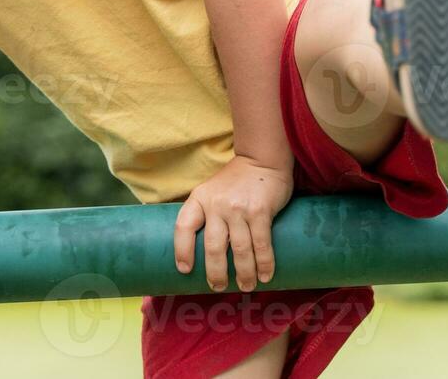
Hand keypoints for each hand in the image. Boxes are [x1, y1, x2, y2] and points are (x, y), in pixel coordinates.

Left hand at [173, 155, 293, 291]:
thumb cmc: (234, 182)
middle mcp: (216, 204)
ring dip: (243, 273)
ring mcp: (238, 208)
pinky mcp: (260, 211)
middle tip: (218, 287)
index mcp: (199, 199)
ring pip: (239, 249)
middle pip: (213, 246)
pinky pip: (261, 244)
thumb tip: (200, 249)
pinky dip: (264, 263)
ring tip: (245, 286)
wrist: (262, 160)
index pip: (183, 226)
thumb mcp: (210, 191)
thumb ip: (204, 213)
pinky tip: (265, 275)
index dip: (182, 250)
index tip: (185, 270)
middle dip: (215, 272)